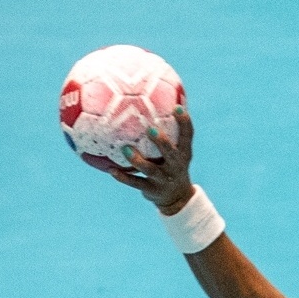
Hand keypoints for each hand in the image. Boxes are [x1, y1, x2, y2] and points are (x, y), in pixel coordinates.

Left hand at [82, 107, 196, 214]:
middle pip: (170, 152)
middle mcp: (175, 165)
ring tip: (125, 148)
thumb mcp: (177, 150)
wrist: (177, 198)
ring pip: (150, 169)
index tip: (177, 107)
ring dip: (137, 160)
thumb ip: (169, 129)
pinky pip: (135, 183)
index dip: (184, 122)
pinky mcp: (151, 190)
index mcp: (183, 153)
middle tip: (150, 129)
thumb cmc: (172, 164)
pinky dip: (122, 177)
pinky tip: (110, 169)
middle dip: (161, 142)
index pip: (187, 136)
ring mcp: (164, 179)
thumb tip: (155, 98)